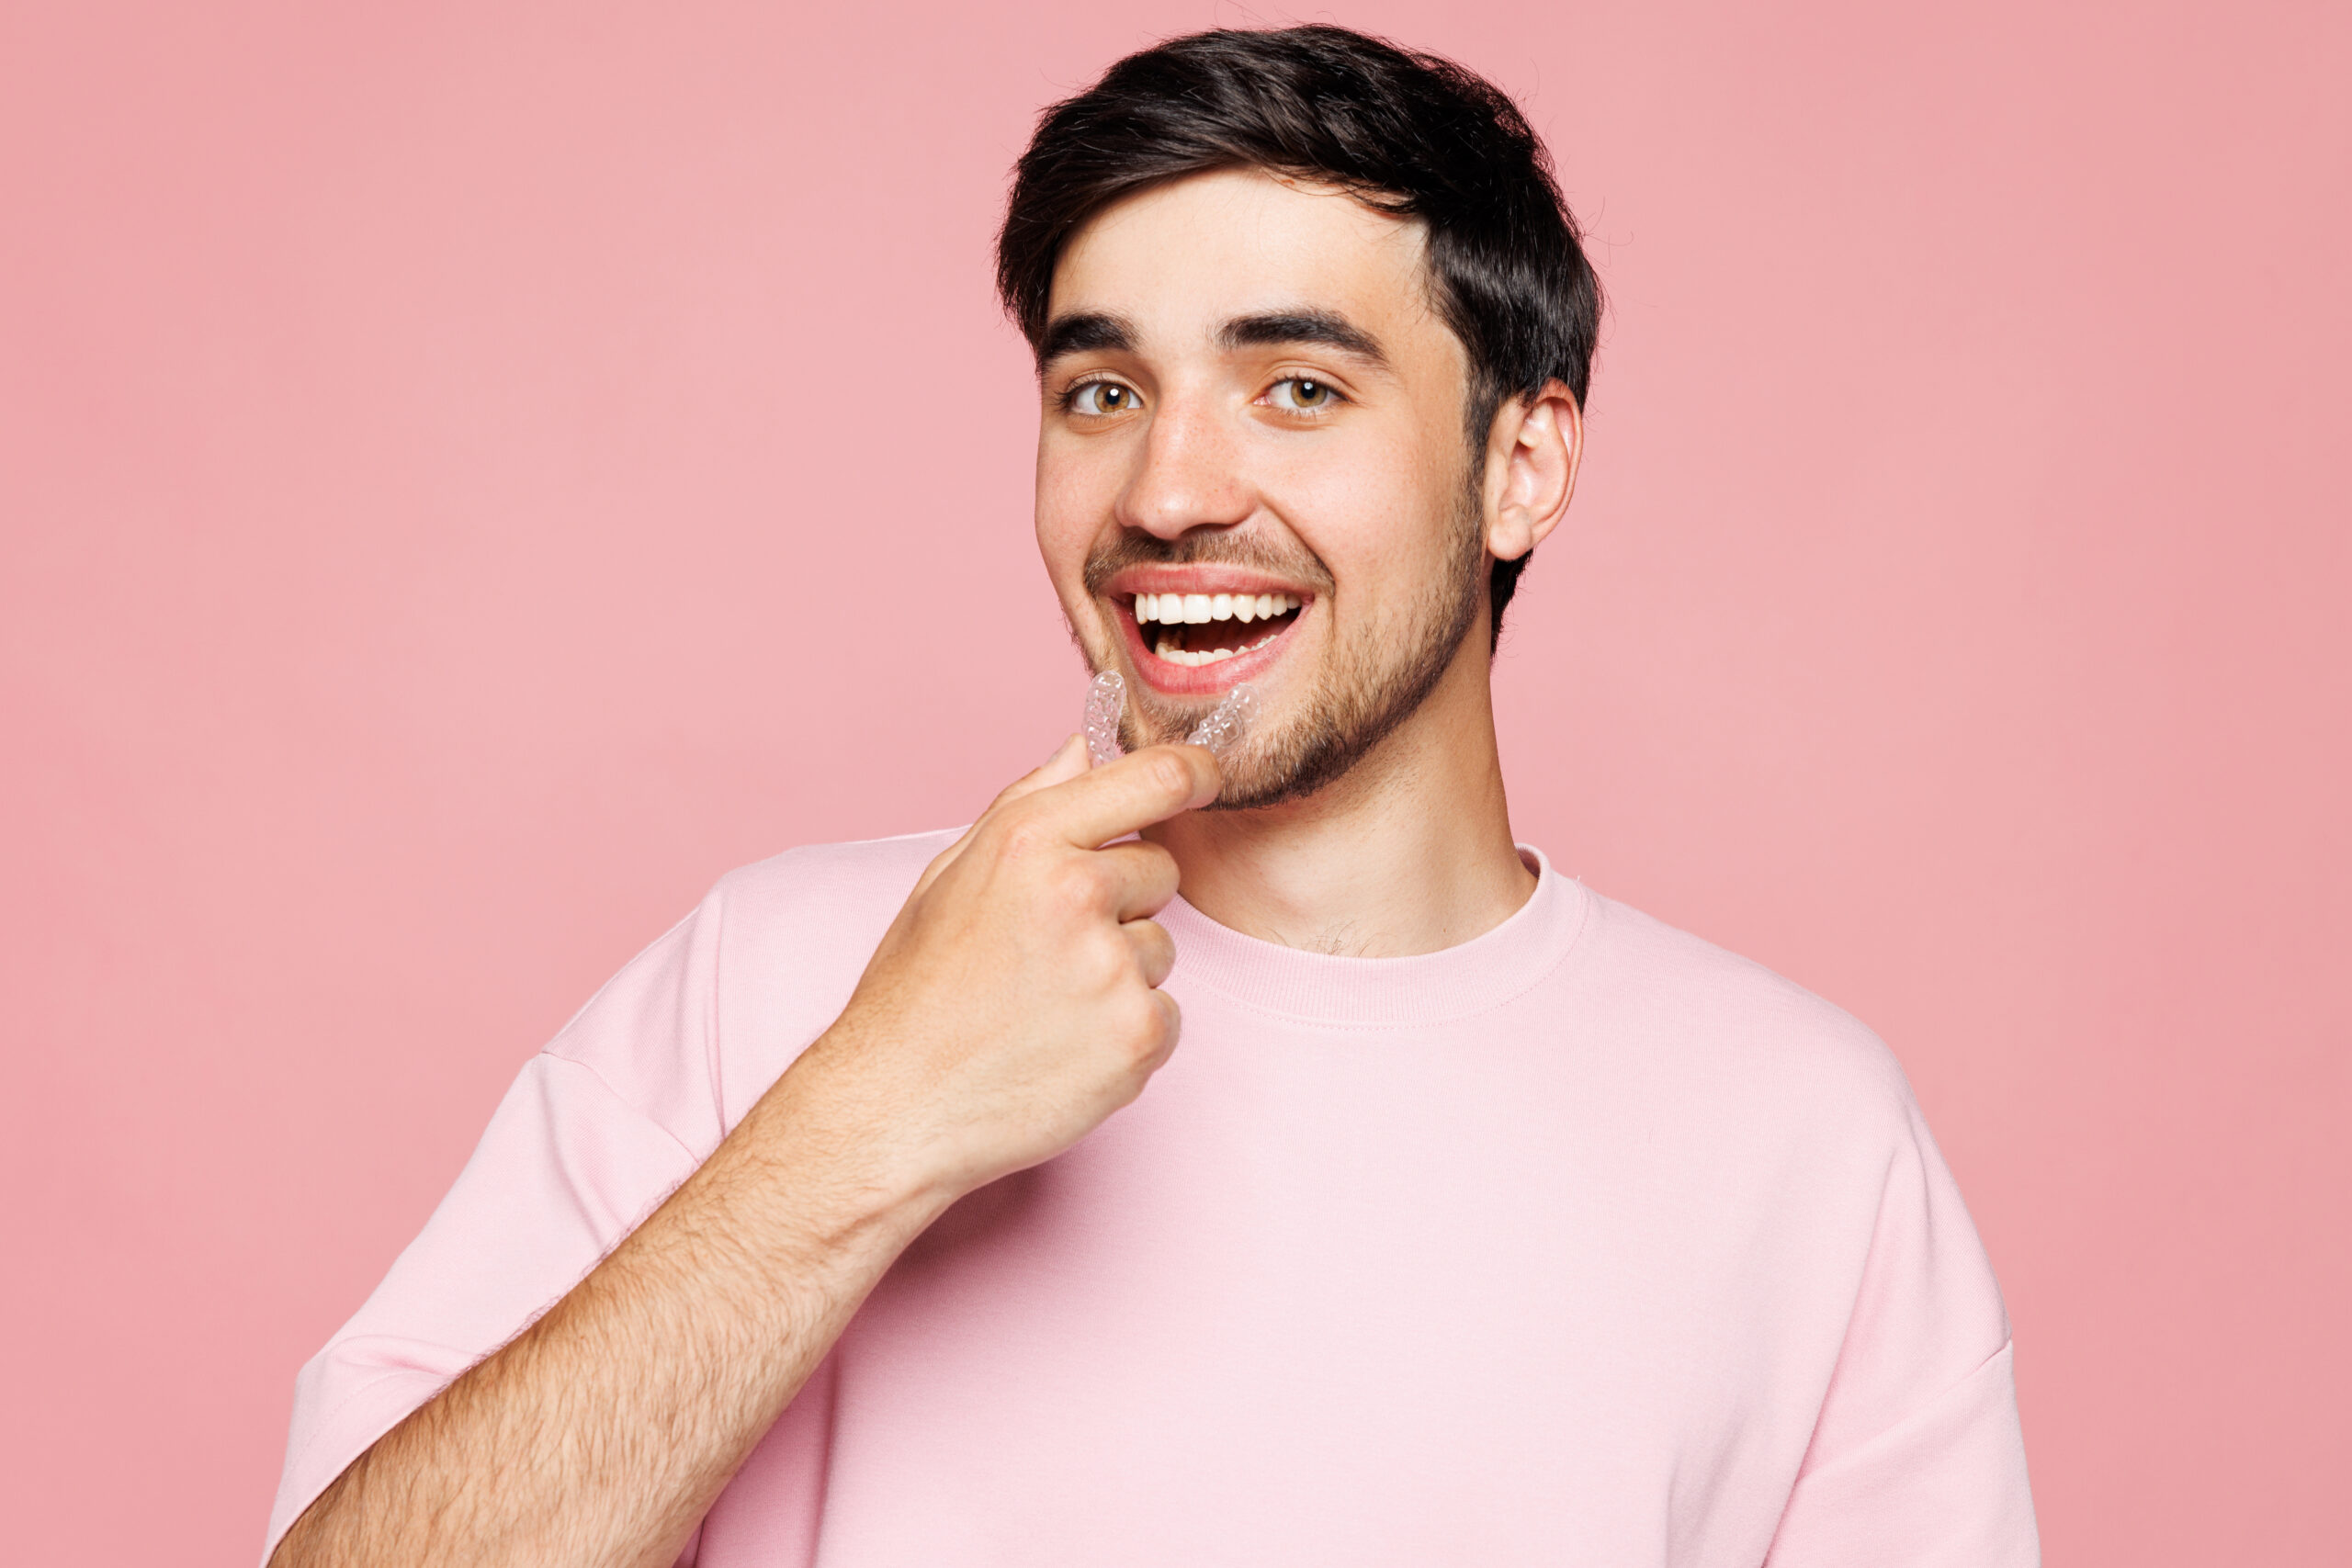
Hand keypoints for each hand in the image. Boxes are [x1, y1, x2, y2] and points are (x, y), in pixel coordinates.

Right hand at [775, 734, 1220, 1206]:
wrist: (895, 1106)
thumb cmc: (917, 991)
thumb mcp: (949, 875)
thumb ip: (1026, 804)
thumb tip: (1083, 747)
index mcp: (1029, 841)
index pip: (1153, 778)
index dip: (1192, 775)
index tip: (1206, 780)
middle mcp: (1077, 893)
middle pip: (1161, 871)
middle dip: (1123, 901)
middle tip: (1050, 949)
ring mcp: (1113, 967)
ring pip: (1160, 948)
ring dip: (1122, 972)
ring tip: (1047, 1005)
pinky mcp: (1138, 1034)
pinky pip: (1167, 1013)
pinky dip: (1128, 1031)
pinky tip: (1065, 1046)